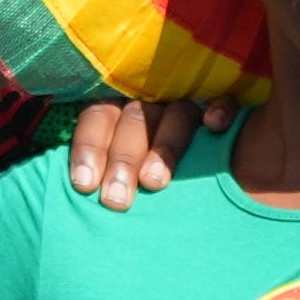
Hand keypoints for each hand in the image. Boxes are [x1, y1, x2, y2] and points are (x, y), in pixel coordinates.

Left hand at [67, 94, 243, 202]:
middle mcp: (150, 100)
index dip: (88, 147)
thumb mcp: (107, 169)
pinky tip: (214, 126)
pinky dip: (221, 109)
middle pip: (136, 120)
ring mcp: (187, 101)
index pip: (98, 116)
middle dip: (123, 160)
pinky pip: (225, 99)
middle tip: (116, 200)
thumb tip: (75, 192)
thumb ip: (93, 174)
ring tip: (155, 182)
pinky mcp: (222, 105)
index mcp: (117, 108)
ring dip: (165, 146)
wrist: (206, 168)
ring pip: (176, 114)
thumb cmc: (132, 175)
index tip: (84, 184)